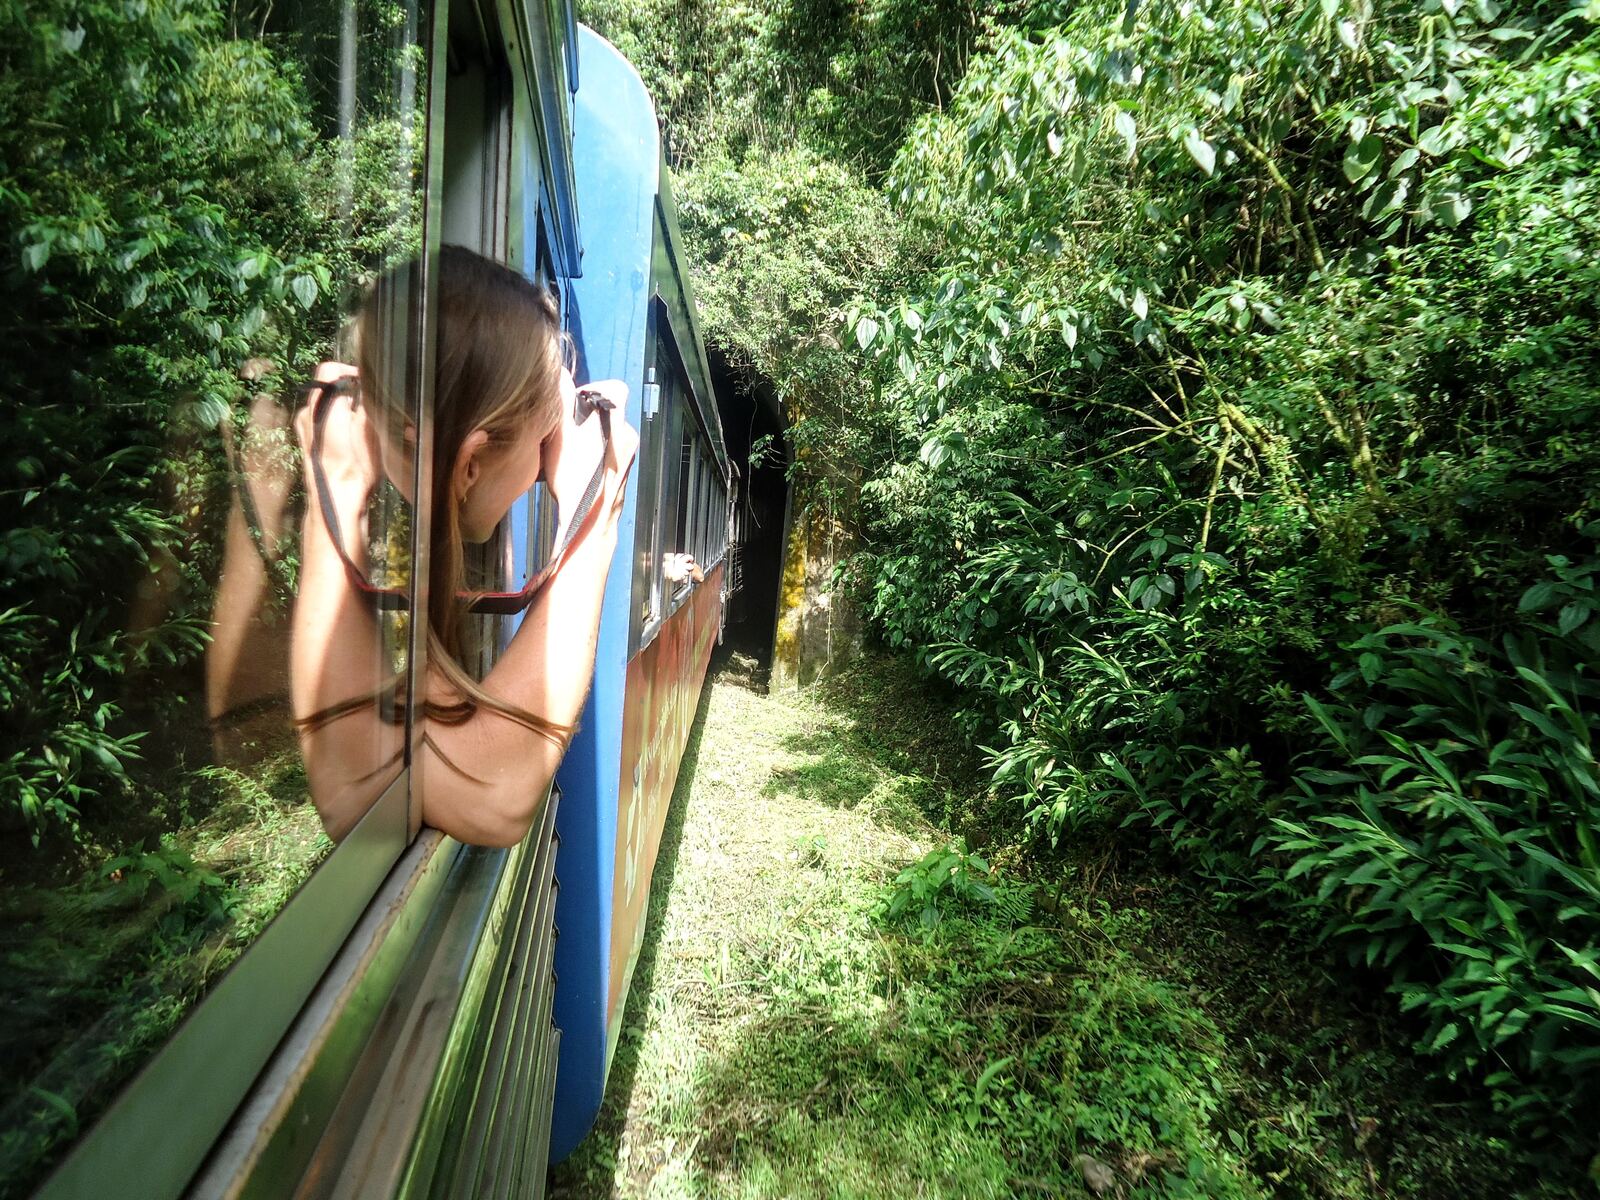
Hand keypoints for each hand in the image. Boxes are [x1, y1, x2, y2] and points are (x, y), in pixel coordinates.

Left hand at [293, 361, 379, 506]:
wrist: (335, 502)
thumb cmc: (356, 470)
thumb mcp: (370, 434)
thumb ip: (365, 407)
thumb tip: (363, 393)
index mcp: (324, 406)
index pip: (329, 370)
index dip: (350, 370)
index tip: (366, 382)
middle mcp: (308, 412)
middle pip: (326, 386)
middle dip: (349, 391)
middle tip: (369, 405)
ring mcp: (303, 426)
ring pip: (323, 403)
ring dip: (341, 406)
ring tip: (361, 424)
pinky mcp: (305, 439)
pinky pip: (319, 418)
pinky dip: (334, 419)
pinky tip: (349, 437)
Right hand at [544, 376, 637, 540]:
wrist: (589, 519)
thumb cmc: (575, 477)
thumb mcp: (560, 433)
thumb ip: (561, 399)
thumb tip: (559, 373)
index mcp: (617, 421)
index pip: (614, 388)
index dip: (592, 390)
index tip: (574, 403)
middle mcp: (627, 436)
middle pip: (607, 411)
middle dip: (584, 415)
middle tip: (565, 428)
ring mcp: (628, 456)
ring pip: (607, 432)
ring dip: (588, 435)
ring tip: (567, 449)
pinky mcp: (622, 472)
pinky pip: (608, 451)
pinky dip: (593, 452)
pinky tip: (576, 465)